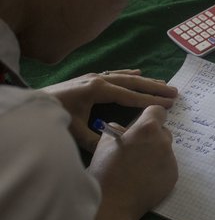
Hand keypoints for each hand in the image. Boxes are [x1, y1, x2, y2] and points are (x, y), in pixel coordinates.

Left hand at [42, 69, 176, 151]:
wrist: (34, 100)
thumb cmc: (53, 114)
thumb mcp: (74, 130)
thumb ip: (96, 140)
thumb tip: (116, 147)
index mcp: (98, 90)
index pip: (130, 96)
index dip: (150, 101)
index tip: (168, 104)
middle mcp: (100, 79)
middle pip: (133, 82)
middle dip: (155, 87)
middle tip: (174, 91)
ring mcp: (95, 76)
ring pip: (126, 77)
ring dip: (145, 80)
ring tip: (163, 82)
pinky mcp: (91, 78)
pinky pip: (115, 74)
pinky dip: (128, 74)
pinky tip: (137, 72)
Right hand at [88, 105, 176, 219]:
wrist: (113, 205)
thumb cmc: (105, 171)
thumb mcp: (104, 143)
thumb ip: (118, 130)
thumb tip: (124, 130)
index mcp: (147, 129)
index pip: (158, 111)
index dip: (150, 115)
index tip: (143, 123)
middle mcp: (163, 141)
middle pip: (162, 131)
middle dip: (152, 136)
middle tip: (136, 149)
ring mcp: (171, 160)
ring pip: (165, 150)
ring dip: (155, 153)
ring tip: (138, 168)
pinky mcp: (173, 176)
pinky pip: (167, 166)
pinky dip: (158, 169)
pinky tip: (144, 179)